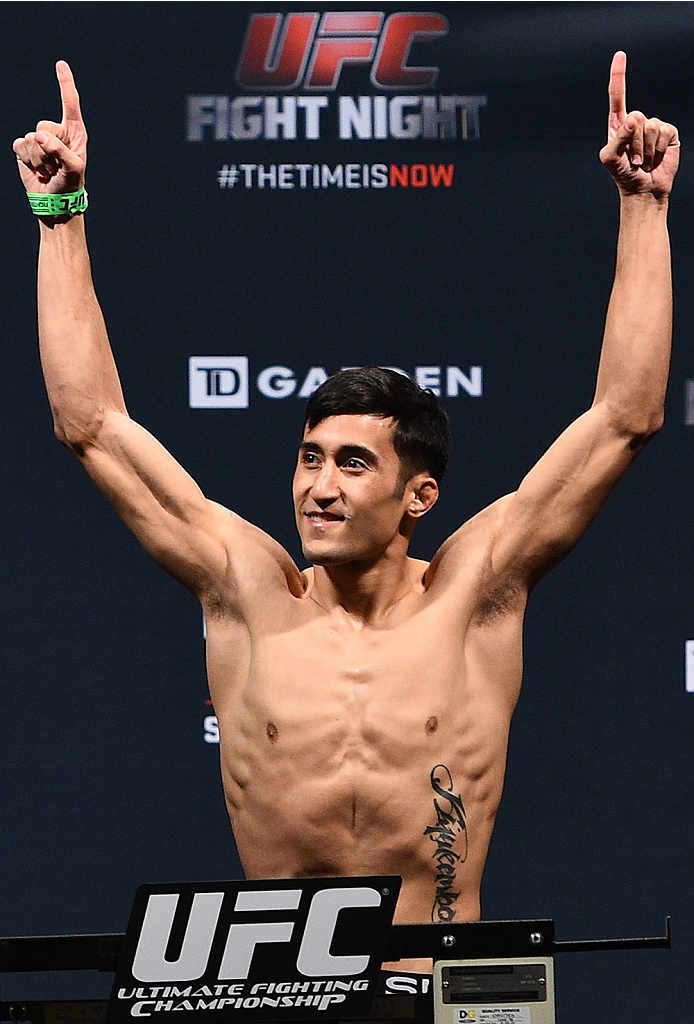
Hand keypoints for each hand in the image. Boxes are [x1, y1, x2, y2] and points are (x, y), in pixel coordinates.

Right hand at [13, 61, 86, 194]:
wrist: (54, 200)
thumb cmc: (70, 184)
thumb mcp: (73, 168)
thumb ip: (59, 150)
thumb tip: (39, 136)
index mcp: (74, 132)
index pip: (70, 103)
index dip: (65, 83)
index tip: (60, 64)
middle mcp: (57, 132)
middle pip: (43, 125)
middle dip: (47, 149)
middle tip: (56, 166)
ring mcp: (40, 139)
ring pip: (30, 139)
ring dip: (38, 159)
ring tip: (49, 170)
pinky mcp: (26, 148)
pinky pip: (19, 145)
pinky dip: (27, 160)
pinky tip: (37, 169)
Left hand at [599, 51, 678, 198]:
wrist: (644, 190)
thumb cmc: (623, 175)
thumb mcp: (610, 158)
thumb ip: (617, 138)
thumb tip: (633, 118)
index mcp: (618, 124)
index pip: (617, 96)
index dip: (619, 75)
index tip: (620, 55)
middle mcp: (636, 121)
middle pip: (636, 116)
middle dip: (633, 142)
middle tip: (633, 159)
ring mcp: (654, 126)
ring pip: (650, 126)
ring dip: (645, 149)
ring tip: (642, 161)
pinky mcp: (669, 133)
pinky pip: (664, 132)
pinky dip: (658, 149)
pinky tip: (655, 158)